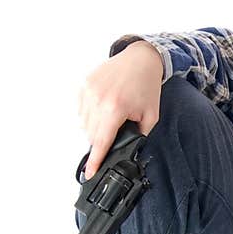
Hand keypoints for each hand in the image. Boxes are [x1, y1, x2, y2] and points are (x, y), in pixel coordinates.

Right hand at [78, 41, 163, 178]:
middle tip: (118, 130)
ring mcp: (89, 91)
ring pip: (84, 123)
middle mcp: (98, 100)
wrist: (140, 59)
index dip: (95, 160)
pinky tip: (105, 107)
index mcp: (115, 109)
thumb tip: (126, 147)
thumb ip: (138, 135)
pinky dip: (91, 114)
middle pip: (92, 134)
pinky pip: (82, 109)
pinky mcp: (84, 85)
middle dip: (103, 139)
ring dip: (96, 127)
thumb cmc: (147, 86)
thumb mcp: (151, 116)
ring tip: (113, 115)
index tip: (89, 173)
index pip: (101, 142)